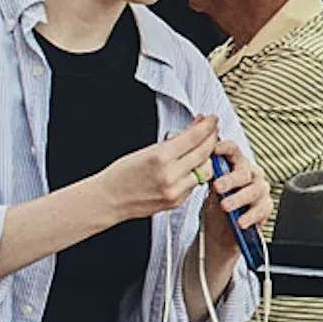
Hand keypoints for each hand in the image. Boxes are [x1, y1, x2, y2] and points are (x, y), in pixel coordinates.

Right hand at [99, 110, 226, 227]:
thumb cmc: (123, 174)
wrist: (110, 199)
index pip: (194, 137)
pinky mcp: (177, 202)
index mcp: (160, 158)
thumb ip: (174, 139)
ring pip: (205, 170)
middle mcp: (170, 176)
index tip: (212, 119)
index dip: (207, 126)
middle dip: (212, 138)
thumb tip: (194, 126)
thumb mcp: (147, 150)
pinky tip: (191, 166)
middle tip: (212, 130)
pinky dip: (196, 173)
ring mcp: (175, 191)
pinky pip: (195, 184)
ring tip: (203, 149)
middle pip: (204, 153)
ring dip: (207, 158)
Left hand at [212, 145, 276, 261]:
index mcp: (237, 164)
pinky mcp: (266, 208)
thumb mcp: (211, 190)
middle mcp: (252, 174)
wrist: (223, 233)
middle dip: (230, 179)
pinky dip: (250, 216)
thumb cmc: (218, 206)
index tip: (214, 150)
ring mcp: (261, 190)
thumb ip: (210, 175)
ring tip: (226, 207)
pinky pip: (261, 210)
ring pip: (254, 191)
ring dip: (238, 198)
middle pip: (244, 172)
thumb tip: (200, 163)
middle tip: (218, 187)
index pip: (233, 150)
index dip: (224, 148)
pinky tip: (240, 222)